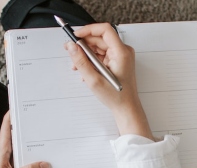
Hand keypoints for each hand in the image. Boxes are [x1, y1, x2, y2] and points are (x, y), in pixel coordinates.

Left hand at [0, 112, 49, 167]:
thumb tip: (44, 164)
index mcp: (1, 149)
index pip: (7, 125)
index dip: (13, 113)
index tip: (21, 103)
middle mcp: (3, 151)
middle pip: (16, 133)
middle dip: (26, 126)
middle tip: (38, 119)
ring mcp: (6, 158)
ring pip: (19, 145)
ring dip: (29, 142)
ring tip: (42, 137)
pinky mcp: (8, 166)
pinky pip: (21, 156)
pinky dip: (29, 155)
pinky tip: (37, 159)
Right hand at [65, 23, 152, 139]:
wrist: (126, 108)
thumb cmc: (116, 97)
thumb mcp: (94, 80)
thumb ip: (81, 61)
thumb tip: (71, 46)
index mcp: (121, 53)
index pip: (105, 30)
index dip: (88, 30)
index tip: (76, 35)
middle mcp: (122, 51)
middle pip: (100, 39)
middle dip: (84, 44)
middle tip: (70, 50)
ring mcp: (120, 56)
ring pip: (99, 47)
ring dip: (86, 54)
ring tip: (76, 65)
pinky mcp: (117, 61)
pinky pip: (101, 55)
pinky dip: (91, 60)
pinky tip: (85, 70)